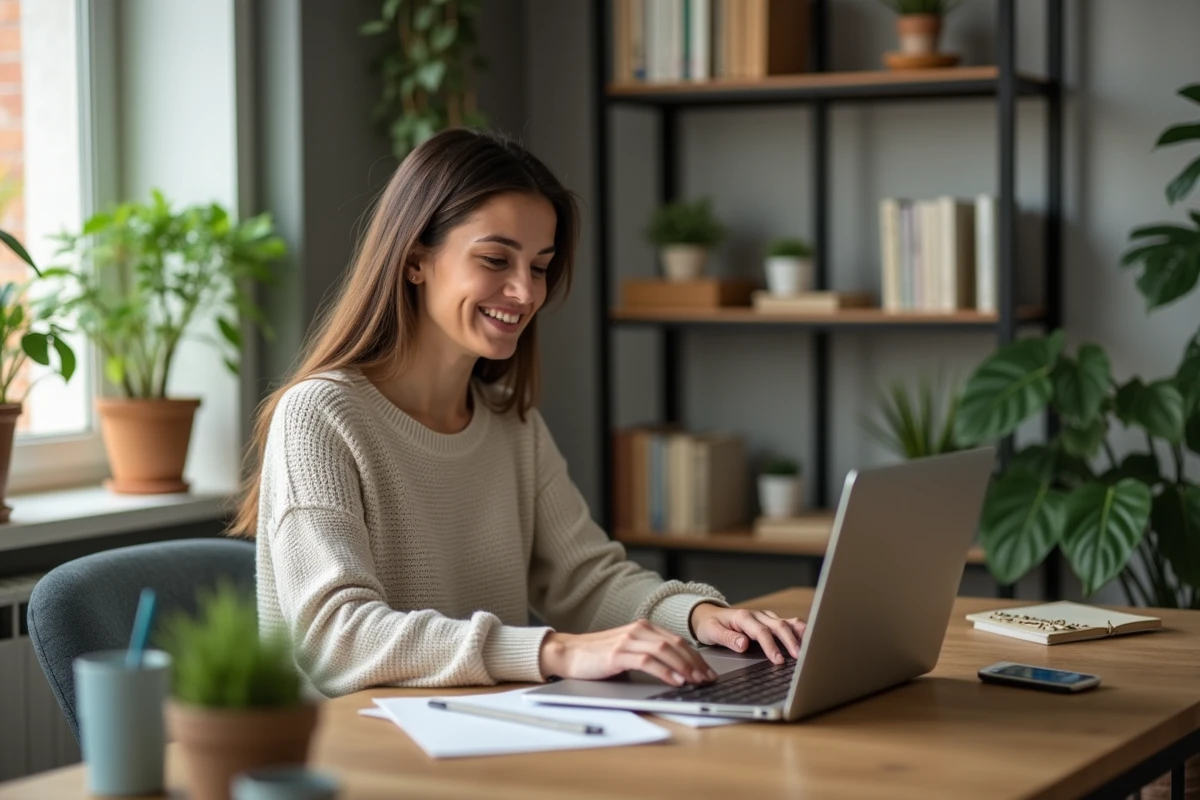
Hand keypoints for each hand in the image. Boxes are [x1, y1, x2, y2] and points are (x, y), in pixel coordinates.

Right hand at [538, 620, 718, 686]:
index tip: (708, 671)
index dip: (695, 656)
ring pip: (664, 650)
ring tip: (696, 681)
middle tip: (707, 679)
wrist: (569, 654)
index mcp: (643, 628)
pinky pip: (647, 661)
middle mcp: (638, 630)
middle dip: (695, 663)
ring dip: (684, 667)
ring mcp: (627, 640)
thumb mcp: (629, 652)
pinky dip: (665, 671)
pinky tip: (675, 681)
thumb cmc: (599, 656)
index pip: (677, 640)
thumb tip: (678, 672)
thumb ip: (649, 655)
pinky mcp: (617, 653)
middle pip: (675, 644)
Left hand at [689, 604, 806, 664]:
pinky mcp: (771, 621)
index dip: (771, 646)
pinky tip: (809, 639)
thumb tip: (743, 644)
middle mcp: (757, 615)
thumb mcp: (712, 632)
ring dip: (798, 634)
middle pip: (778, 625)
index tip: (778, 660)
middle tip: (799, 657)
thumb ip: (727, 638)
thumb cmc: (711, 625)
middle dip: (790, 641)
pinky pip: (788, 623)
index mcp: (743, 617)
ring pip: (787, 622)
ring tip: (810, 646)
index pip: (761, 632)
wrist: (709, 615)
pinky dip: (799, 631)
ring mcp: (766, 617)